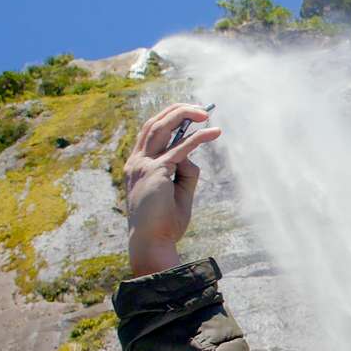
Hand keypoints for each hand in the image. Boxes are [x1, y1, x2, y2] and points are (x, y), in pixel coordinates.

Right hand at [123, 103, 222, 275]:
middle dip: (176, 111)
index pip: (150, 133)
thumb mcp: (179, 192)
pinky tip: (214, 132)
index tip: (189, 115)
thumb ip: (185, 171)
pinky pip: (181, 149)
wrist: (153, 242)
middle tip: (199, 109)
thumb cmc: (165, 222)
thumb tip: (193, 157)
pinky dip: (198, 138)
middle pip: (153, 124)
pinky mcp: (157, 171)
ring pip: (162, 128)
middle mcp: (137, 162)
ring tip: (204, 112)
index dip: (168, 119)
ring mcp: (144, 164)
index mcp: (137, 166)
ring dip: (183, 115)